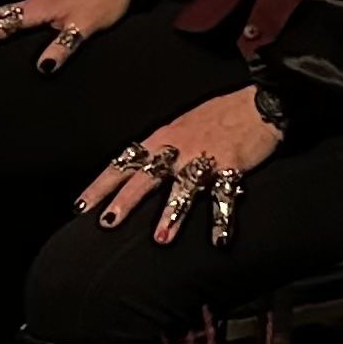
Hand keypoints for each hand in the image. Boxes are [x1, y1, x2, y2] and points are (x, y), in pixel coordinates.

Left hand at [77, 87, 278, 245]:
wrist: (262, 101)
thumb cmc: (221, 114)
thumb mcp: (182, 125)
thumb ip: (162, 148)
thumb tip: (138, 169)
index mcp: (163, 139)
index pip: (124, 162)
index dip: (102, 185)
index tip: (80, 207)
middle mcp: (179, 149)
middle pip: (146, 176)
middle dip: (125, 201)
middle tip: (107, 224)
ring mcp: (206, 157)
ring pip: (183, 188)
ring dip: (171, 214)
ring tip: (161, 239)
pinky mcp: (233, 165)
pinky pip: (226, 196)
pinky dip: (222, 220)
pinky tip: (218, 241)